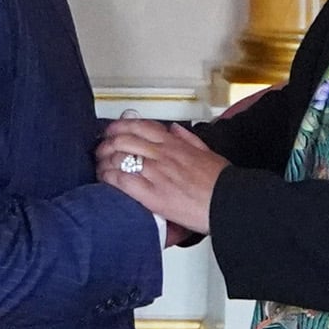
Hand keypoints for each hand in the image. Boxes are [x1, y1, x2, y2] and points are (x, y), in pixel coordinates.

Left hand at [98, 116, 222, 238]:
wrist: (228, 203)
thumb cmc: (221, 183)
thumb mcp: (208, 152)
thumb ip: (189, 139)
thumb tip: (175, 129)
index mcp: (174, 143)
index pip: (140, 126)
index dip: (120, 126)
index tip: (111, 132)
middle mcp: (162, 154)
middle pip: (123, 139)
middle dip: (106, 144)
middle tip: (100, 151)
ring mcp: (156, 173)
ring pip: (118, 157)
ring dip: (103, 161)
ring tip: (99, 167)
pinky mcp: (152, 194)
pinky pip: (122, 181)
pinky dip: (109, 178)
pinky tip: (104, 180)